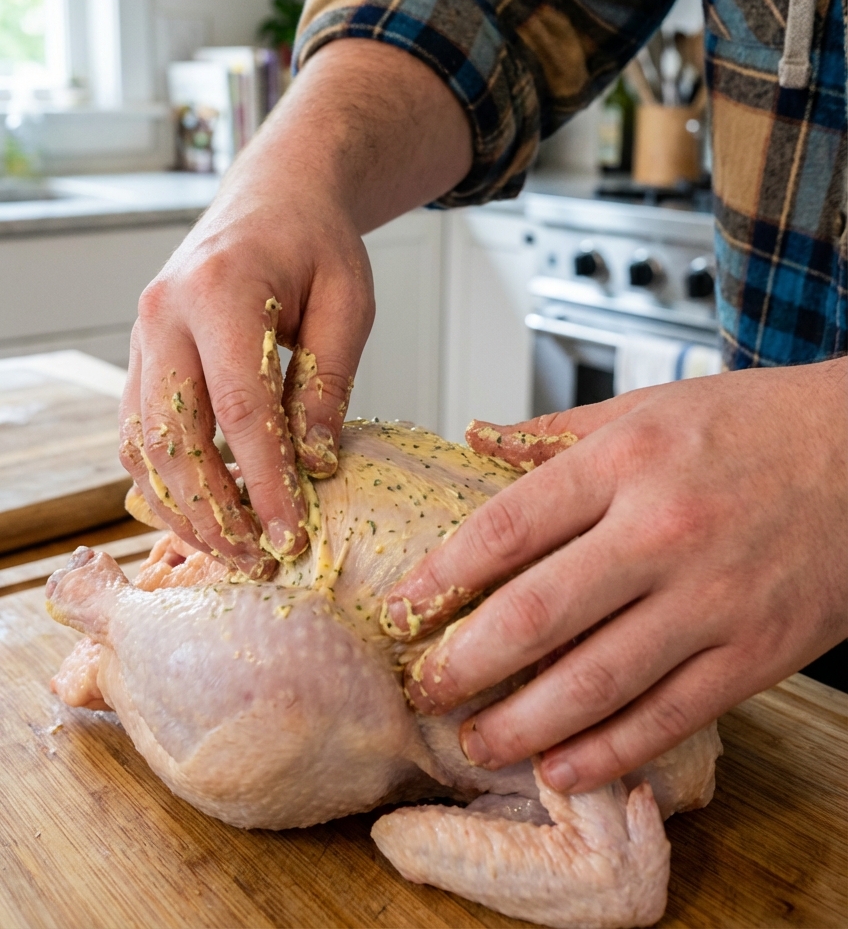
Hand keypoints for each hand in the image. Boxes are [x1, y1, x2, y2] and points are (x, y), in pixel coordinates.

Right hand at [119, 41, 470, 574]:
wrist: (271, 199)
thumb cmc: (317, 244)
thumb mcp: (347, 301)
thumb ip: (328, 381)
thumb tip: (314, 464)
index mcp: (221, 291)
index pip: (240, 407)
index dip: (264, 481)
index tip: (291, 535)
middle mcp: (164, 315)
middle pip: (174, 436)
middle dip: (213, 511)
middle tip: (258, 561)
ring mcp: (142, 335)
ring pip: (143, 443)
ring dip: (182, 507)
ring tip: (232, 552)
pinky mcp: (141, 356)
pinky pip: (136, 431)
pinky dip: (162, 480)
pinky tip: (199, 515)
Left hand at [384, 359, 847, 792]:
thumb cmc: (755, 424)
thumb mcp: (648, 407)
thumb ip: (556, 431)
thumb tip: (476, 438)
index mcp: (625, 460)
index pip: (508, 526)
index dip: (443, 576)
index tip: (401, 610)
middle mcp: (661, 530)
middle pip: (537, 614)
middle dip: (465, 664)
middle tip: (425, 689)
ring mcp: (711, 599)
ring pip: (596, 681)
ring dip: (524, 724)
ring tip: (478, 742)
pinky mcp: (755, 653)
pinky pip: (668, 716)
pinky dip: (609, 751)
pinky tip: (563, 767)